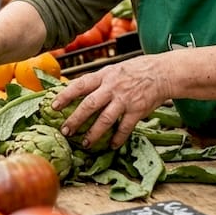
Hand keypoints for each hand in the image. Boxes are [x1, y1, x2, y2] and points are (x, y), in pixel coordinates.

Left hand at [51, 54, 172, 149]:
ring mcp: (125, 99)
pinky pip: (125, 128)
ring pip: (105, 119)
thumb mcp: (114, 70)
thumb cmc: (136, 71)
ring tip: (85, 143)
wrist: (162, 72)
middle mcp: (112, 87)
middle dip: (75, 120)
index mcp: (104, 76)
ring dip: (94, 133)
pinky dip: (118, 138)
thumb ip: (99, 81)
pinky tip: (112, 145)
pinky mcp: (137, 110)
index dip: (65, 96)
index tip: (53, 107)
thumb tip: (79, 92)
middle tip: (65, 131)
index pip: (80, 85)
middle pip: (89, 105)